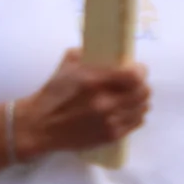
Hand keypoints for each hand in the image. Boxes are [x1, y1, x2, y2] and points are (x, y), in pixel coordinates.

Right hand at [15, 50, 151, 158]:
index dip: (140, 71)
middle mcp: (106, 103)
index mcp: (94, 82)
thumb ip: (85, 54)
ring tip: (130, 99)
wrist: (39, 125)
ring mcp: (110, 121)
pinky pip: (136, 123)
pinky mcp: (110, 135)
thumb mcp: (65, 67)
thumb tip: (102, 47)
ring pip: (142, 108)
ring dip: (139, 102)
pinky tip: (125, 112)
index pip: (135, 76)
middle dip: (141, 86)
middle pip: (144, 92)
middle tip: (133, 85)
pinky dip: (134, 116)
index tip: (135, 69)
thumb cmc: (52, 94)